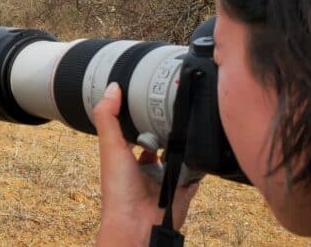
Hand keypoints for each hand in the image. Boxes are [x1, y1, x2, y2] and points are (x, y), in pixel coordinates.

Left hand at [94, 82, 200, 246]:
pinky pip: (196, 173)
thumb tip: (112, 87)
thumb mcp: (111, 146)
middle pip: (162, 140)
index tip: (154, 94)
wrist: (138, 224)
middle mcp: (147, 166)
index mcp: (128, 156)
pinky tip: (202, 148)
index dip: (143, 114)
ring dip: (186, 142)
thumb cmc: (119, 190)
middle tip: (179, 106)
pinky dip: (199, 163)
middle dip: (170, 127)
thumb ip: (109, 117)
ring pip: (181, 154)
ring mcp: (166, 178)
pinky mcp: (183, 189)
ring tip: (192, 123)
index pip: (138, 129)